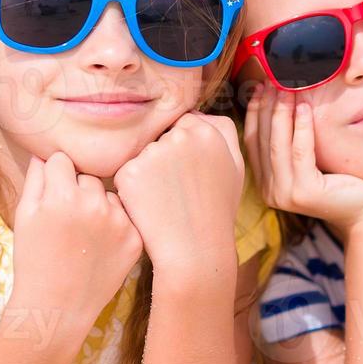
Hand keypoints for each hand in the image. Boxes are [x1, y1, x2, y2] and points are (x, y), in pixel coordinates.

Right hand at [12, 151, 143, 322]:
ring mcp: (119, 221)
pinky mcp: (135, 239)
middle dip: (77, 189)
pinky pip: (126, 217)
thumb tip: (44, 152)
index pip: (62, 160)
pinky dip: (116, 226)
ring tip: (84, 235)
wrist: (57, 307)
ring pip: (109, 195)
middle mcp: (94, 204)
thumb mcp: (25, 217)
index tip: (51, 193)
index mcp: (62, 195)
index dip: (54, 175)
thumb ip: (35, 179)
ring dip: (99, 205)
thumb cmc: (34, 262)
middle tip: (67, 219)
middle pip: (88, 176)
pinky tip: (101, 245)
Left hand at [114, 113, 244, 282]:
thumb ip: (223, 132)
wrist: (195, 251)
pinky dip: (134, 189)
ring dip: (149, 173)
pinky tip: (151, 207)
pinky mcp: (128, 173)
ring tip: (167, 200)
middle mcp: (179, 136)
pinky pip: (127, 172)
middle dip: (166, 158)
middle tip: (180, 190)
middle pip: (162, 137)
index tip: (190, 175)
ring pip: (143, 154)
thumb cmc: (217, 211)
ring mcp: (152, 154)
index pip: (184, 124)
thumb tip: (199, 112)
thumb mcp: (235, 167)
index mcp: (206, 131)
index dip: (185, 151)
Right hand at [244, 85, 362, 235]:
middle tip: (271, 80)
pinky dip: (301, 127)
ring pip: (277, 145)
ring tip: (286, 87)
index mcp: (267, 182)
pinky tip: (304, 106)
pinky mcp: (303, 192)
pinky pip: (300, 152)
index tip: (260, 88)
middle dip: (266, 107)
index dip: (255, 113)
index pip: (253, 142)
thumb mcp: (310, 158)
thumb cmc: (343, 180)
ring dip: (280, 113)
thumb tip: (280, 98)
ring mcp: (284, 194)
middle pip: (262, 141)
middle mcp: (270, 191)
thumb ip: (291, 140)